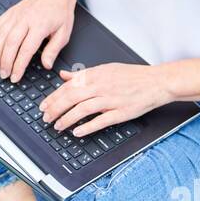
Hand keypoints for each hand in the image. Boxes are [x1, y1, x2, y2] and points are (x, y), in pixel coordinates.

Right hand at [0, 0, 74, 82]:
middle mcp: (25, 19)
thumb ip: (54, 50)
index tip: (15, 77)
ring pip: (1, 35)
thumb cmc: (60, 11)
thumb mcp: (64, 32)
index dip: (19, 66)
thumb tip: (46, 65)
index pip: (26, 50)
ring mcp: (16, 15)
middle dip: (5, 62)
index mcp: (40, 25)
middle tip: (3, 74)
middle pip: (11, 44)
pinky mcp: (10, 12)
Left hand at [38, 63, 176, 135]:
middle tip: (45, 118)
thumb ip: (83, 74)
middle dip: (55, 109)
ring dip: (67, 119)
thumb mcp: (105, 69)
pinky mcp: (121, 112)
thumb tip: (64, 75)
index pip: (68, 86)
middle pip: (71, 98)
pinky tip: (77, 132)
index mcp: (96, 75)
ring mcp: (111, 99)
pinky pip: (101, 121)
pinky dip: (87, 127)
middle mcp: (101, 86)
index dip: (53, 97)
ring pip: (82, 109)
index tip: (43, 106)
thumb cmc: (132, 76)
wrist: (156, 82)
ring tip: (58, 126)